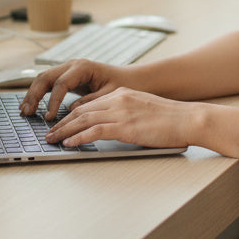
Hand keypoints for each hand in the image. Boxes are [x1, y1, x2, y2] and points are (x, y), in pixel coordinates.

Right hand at [19, 58, 132, 121]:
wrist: (130, 78)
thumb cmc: (123, 84)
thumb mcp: (111, 94)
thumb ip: (91, 101)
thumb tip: (72, 110)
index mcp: (83, 67)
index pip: (61, 83)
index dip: (53, 101)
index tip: (50, 117)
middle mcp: (72, 65)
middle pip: (45, 77)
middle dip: (34, 95)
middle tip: (27, 113)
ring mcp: (68, 70)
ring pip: (43, 79)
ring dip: (32, 94)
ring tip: (24, 111)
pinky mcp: (67, 77)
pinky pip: (48, 84)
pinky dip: (38, 94)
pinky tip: (31, 106)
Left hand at [42, 87, 193, 150]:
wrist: (189, 119)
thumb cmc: (173, 120)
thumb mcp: (145, 110)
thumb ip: (127, 114)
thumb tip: (113, 127)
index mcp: (123, 94)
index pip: (90, 104)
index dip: (72, 115)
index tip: (61, 123)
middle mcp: (118, 99)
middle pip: (81, 110)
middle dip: (62, 123)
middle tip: (49, 133)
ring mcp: (121, 112)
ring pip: (83, 120)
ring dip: (64, 131)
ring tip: (52, 139)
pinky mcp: (125, 126)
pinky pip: (94, 131)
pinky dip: (78, 137)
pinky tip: (69, 144)